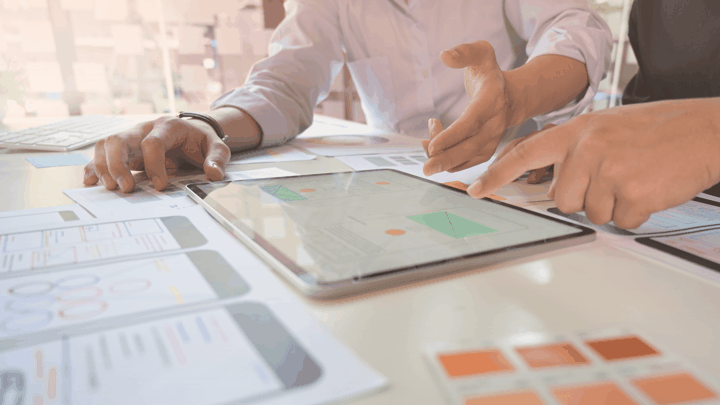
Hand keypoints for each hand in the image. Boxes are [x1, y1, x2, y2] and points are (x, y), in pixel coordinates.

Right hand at [83, 116, 230, 192]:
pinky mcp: (125, 150)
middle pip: (119, 139)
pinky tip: (91, 182)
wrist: (194, 133)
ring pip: (106, 145)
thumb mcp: (217, 146)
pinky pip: (102, 154)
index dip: (154, 164)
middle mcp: (145, 129)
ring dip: (103, 166)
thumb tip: (214, 173)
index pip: (152, 142)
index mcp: (168, 126)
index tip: (161, 185)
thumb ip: (218, 158)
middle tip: (126, 189)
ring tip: (111, 188)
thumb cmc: (202, 140)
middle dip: (118, 165)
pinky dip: (94, 167)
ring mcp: (132, 138)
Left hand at [423, 41, 514, 175]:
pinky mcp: (487, 149)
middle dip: (446, 159)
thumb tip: (444, 56)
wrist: (510, 95)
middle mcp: (495, 122)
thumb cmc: (489, 73)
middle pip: (471, 146)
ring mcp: (493, 138)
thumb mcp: (481, 53)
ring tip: (425, 150)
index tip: (432, 145)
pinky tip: (434, 152)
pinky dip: (451, 162)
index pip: (471, 121)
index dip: (452, 135)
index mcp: (492, 99)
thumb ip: (464, 53)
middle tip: (426, 168)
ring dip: (446, 160)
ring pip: (469, 157)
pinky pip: (469, 162)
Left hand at [467, 99, 719, 228]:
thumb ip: (573, 149)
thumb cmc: (656, 130)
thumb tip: (549, 179)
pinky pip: (620, 221)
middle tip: (614, 176)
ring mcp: (609, 172)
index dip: (496, 174)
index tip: (476, 190)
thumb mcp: (604, 126)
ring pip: (591, 213)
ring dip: (612, 204)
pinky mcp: (632, 194)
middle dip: (584, 197)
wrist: (704, 130)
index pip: (524, 153)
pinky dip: (635, 212)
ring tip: (635, 178)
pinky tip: (649, 188)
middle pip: (562, 198)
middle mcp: (587, 149)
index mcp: (577, 131)